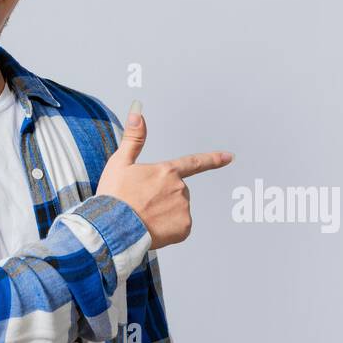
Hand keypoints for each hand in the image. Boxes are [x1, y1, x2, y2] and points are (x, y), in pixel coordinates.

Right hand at [96, 101, 233, 249]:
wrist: (112, 227)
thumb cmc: (114, 196)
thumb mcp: (120, 163)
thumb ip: (134, 138)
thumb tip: (138, 112)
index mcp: (167, 171)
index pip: (194, 163)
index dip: (213, 159)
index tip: (229, 157)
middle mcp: (180, 188)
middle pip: (177, 193)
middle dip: (163, 199)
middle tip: (141, 205)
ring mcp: (183, 208)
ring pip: (177, 211)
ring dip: (164, 215)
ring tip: (143, 218)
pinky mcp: (184, 227)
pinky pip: (179, 228)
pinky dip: (168, 230)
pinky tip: (152, 229)